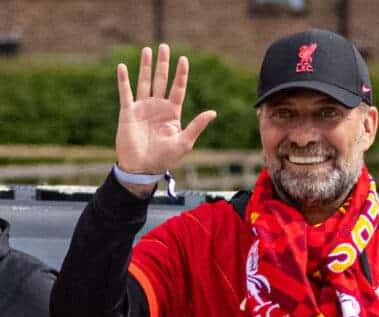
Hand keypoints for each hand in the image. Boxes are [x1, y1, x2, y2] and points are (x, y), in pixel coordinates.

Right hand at [115, 44, 216, 173]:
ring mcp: (142, 108)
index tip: (183, 59)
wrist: (142, 168)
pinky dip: (124, 80)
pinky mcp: (127, 112)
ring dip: (145, 66)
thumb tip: (213, 112)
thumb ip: (196, 125)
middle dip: (163, 64)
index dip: (180, 74)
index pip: (178, 88)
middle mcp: (158, 107)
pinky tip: (123, 67)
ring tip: (147, 50)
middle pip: (162, 80)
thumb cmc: (165, 158)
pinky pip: (126, 93)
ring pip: (145, 82)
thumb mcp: (184, 142)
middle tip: (165, 46)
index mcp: (172, 113)